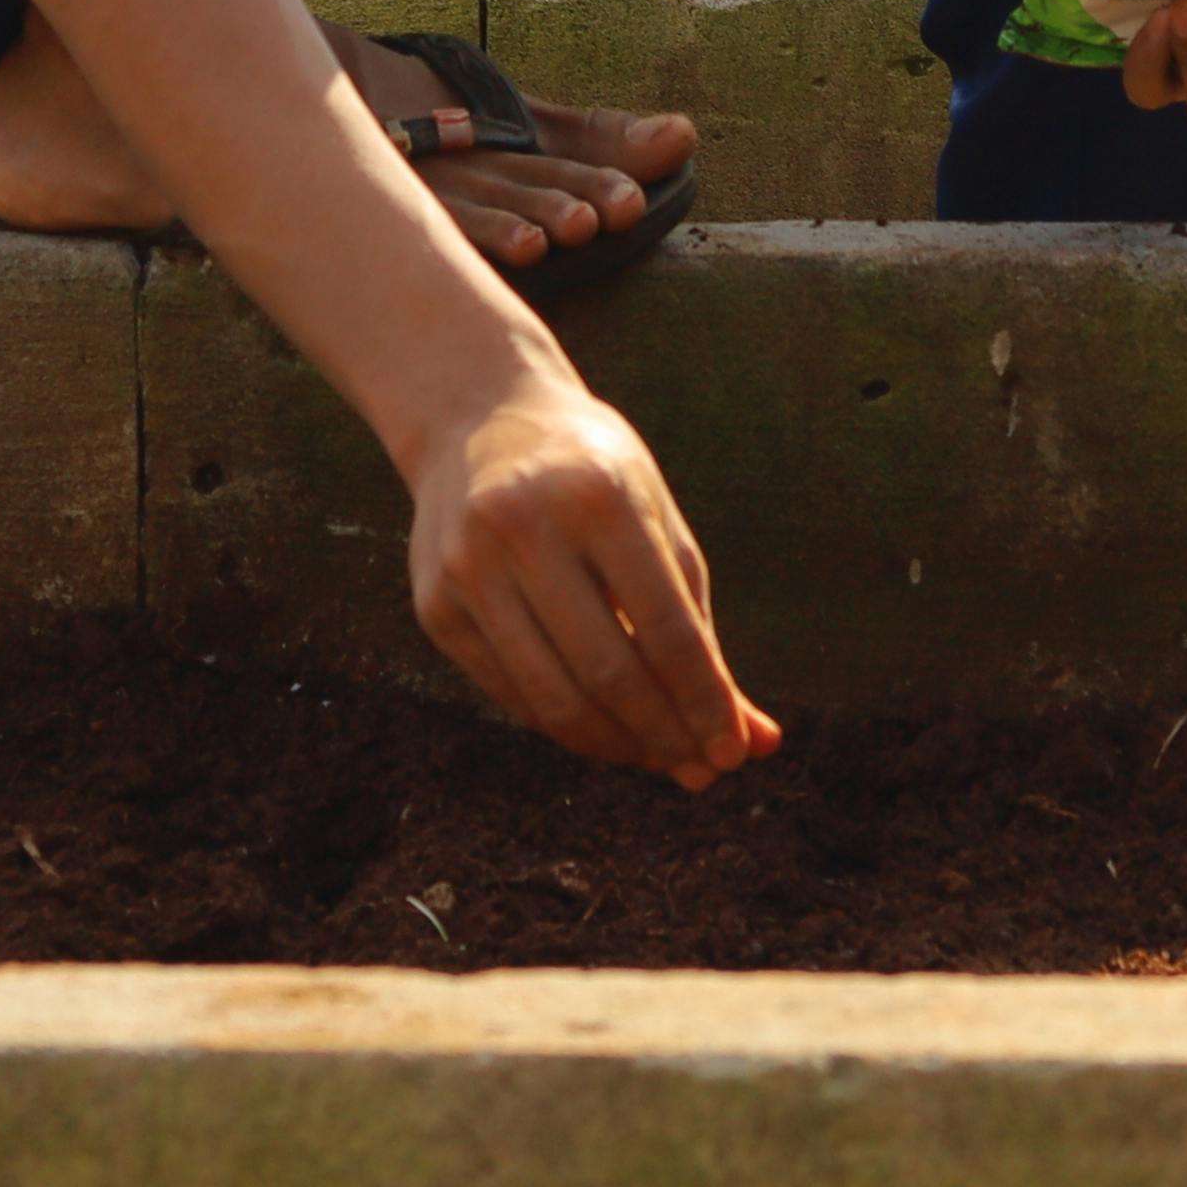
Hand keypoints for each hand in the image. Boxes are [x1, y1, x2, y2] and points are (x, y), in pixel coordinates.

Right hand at [406, 368, 780, 785]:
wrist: (478, 418)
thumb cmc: (594, 478)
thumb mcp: (656, 525)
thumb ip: (699, 630)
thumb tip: (752, 740)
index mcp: (598, 497)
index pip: (665, 629)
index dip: (705, 702)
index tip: (734, 752)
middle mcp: (523, 528)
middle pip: (608, 673)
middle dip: (664, 735)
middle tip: (702, 768)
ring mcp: (467, 569)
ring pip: (553, 700)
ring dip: (616, 745)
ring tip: (657, 755)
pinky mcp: (435, 606)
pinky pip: (511, 694)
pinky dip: (564, 724)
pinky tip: (601, 728)